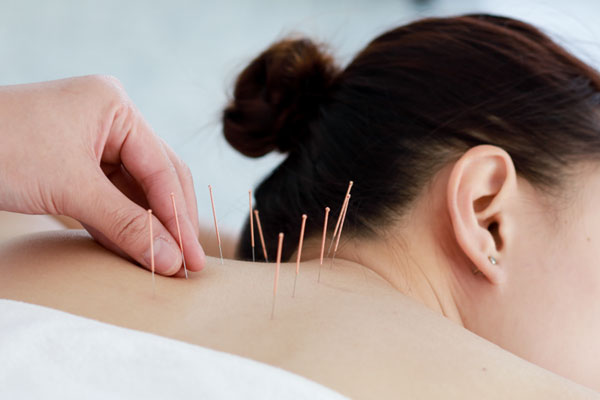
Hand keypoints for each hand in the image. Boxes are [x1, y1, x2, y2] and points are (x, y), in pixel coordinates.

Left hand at [0, 75, 204, 274]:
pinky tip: (135, 249)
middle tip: (187, 263)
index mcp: (116, 108)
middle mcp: (111, 121)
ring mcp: (95, 141)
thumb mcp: (70, 189)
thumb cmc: (1, 149)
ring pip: (136, 191)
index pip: (162, 169)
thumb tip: (170, 260)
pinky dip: (121, 224)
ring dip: (148, 226)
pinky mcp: (77, 164)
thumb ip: (126, 225)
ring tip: (165, 262)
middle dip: (171, 221)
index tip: (191, 258)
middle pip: (158, 177)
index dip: (179, 217)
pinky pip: (111, 197)